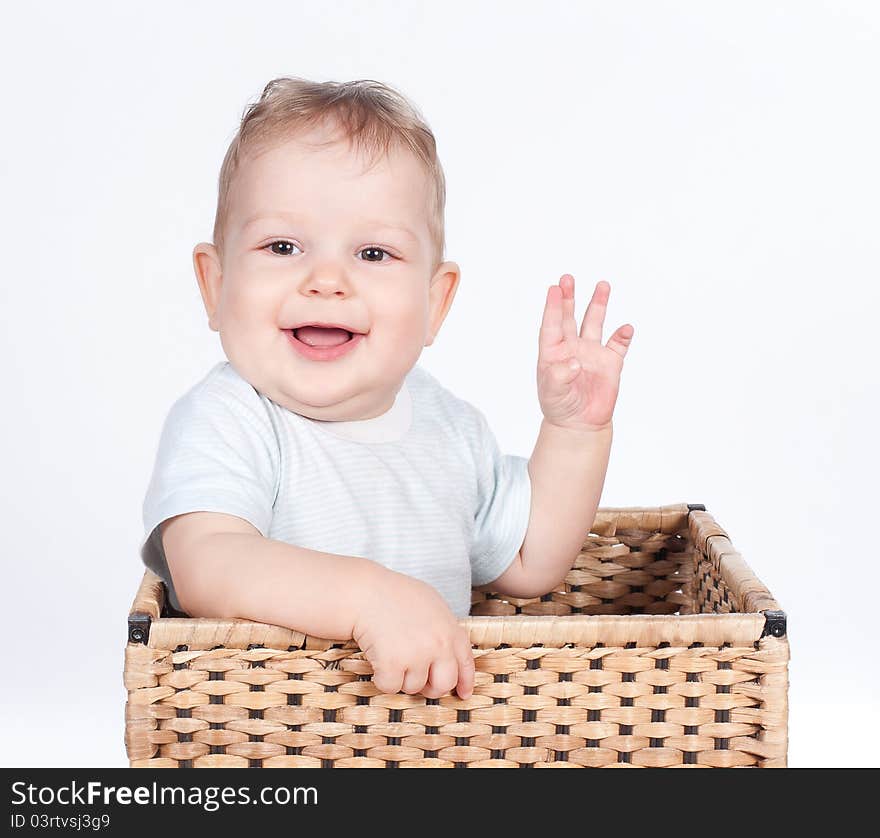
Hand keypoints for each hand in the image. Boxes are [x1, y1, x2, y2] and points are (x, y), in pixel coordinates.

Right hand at [352, 569, 474, 698]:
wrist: (365, 592)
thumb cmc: (393, 594)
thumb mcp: (430, 604)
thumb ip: (443, 628)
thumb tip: (447, 651)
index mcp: (449, 629)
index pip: (465, 662)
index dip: (464, 681)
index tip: (463, 694)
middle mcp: (439, 645)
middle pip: (443, 684)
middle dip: (430, 687)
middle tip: (415, 676)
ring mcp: (417, 656)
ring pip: (414, 688)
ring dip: (400, 677)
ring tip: (390, 650)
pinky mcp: (394, 665)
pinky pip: (390, 687)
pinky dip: (381, 678)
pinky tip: (377, 657)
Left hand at [537, 275, 633, 431]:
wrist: (580, 424)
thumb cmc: (559, 406)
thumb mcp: (553, 392)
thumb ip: (559, 376)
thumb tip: (574, 362)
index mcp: (553, 352)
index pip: (552, 325)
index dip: (553, 307)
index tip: (554, 289)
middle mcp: (572, 347)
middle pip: (570, 317)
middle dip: (569, 297)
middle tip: (567, 278)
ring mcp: (592, 353)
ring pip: (595, 322)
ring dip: (598, 304)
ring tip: (602, 285)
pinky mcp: (610, 363)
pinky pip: (618, 344)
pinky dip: (622, 335)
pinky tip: (625, 328)